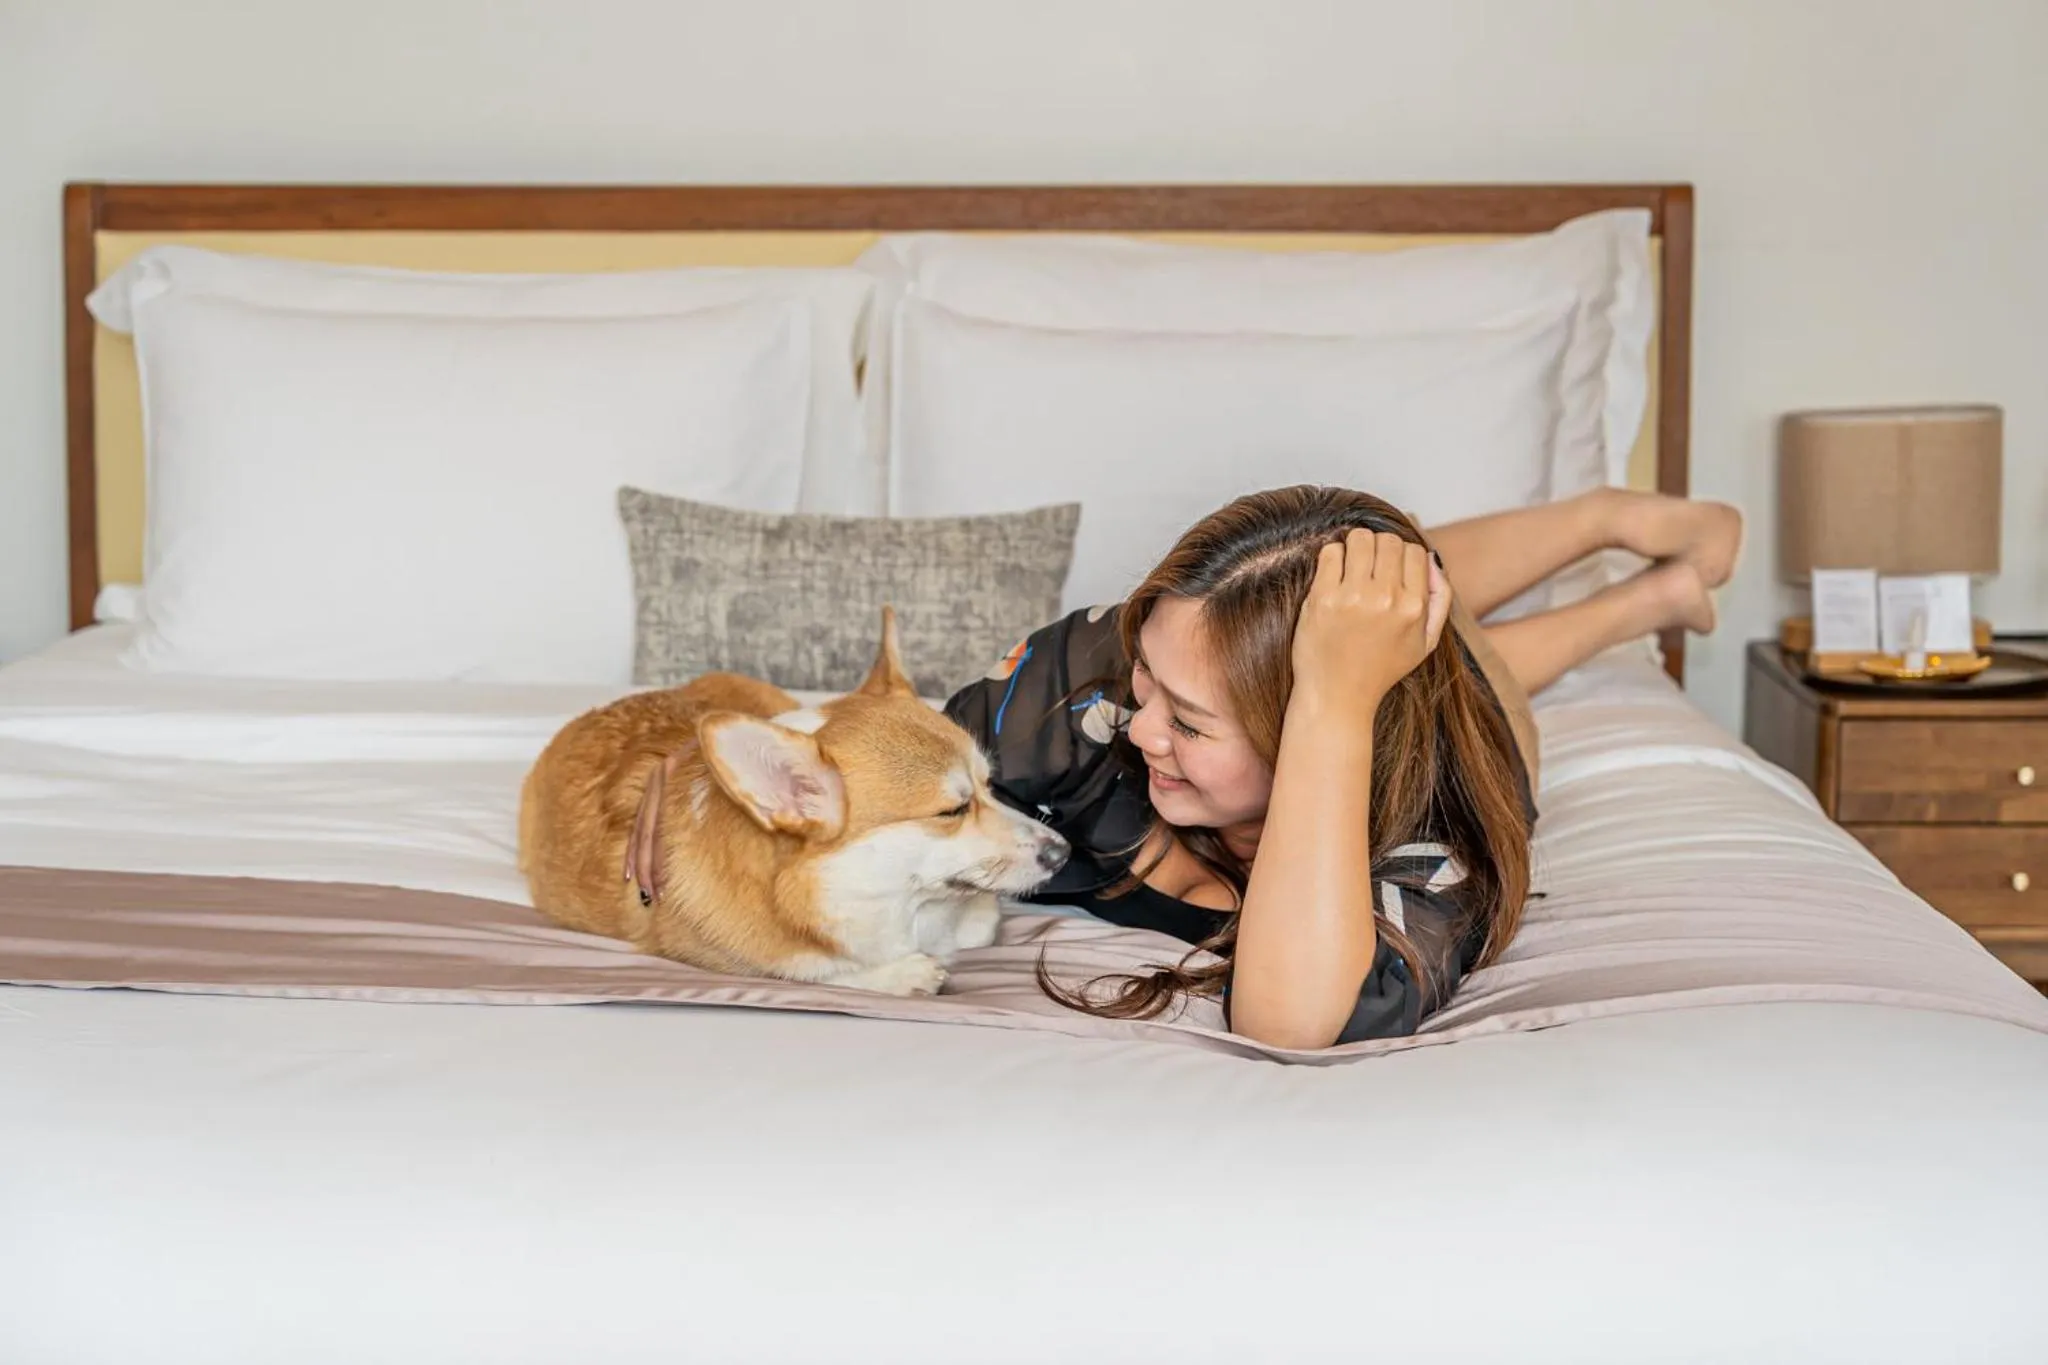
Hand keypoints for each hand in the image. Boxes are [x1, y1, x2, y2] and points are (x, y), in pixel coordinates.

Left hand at [1289, 530, 1452, 718]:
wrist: (1337, 696)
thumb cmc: (1380, 670)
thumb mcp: (1425, 642)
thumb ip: (1440, 600)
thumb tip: (1433, 559)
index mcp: (1413, 607)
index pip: (1415, 551)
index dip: (1402, 555)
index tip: (1389, 568)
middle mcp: (1386, 598)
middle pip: (1388, 540)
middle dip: (1379, 547)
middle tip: (1368, 565)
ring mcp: (1352, 597)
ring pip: (1360, 538)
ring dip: (1355, 546)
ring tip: (1351, 565)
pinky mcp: (1322, 598)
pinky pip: (1331, 552)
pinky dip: (1333, 555)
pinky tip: (1334, 574)